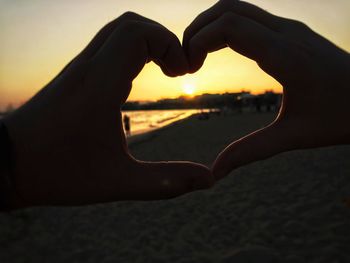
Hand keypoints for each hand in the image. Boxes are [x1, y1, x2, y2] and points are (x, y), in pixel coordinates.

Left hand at [3, 13, 213, 207]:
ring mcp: (78, 68)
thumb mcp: (118, 182)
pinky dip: (131, 51)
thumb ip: (166, 181)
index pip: (138, 33)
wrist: (7, 165)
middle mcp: (88, 67)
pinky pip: (107, 46)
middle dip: (163, 40)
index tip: (182, 74)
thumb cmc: (59, 173)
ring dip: (147, 44)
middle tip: (177, 71)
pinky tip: (137, 80)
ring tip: (163, 73)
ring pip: (117, 31)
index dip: (170, 44)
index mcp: (100, 85)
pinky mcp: (74, 75)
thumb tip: (208, 181)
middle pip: (130, 24)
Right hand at [183, 0, 349, 178]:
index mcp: (285, 55)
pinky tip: (219, 52)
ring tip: (197, 55)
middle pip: (227, 8)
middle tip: (186, 60)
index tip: (189, 69)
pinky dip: (225, 28)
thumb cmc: (342, 118)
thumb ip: (250, 151)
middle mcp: (287, 32)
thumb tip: (215, 172)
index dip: (198, 41)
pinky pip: (249, 17)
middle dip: (197, 30)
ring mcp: (290, 28)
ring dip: (210, 26)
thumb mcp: (293, 137)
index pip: (229, 26)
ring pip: (237, 8)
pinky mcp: (291, 31)